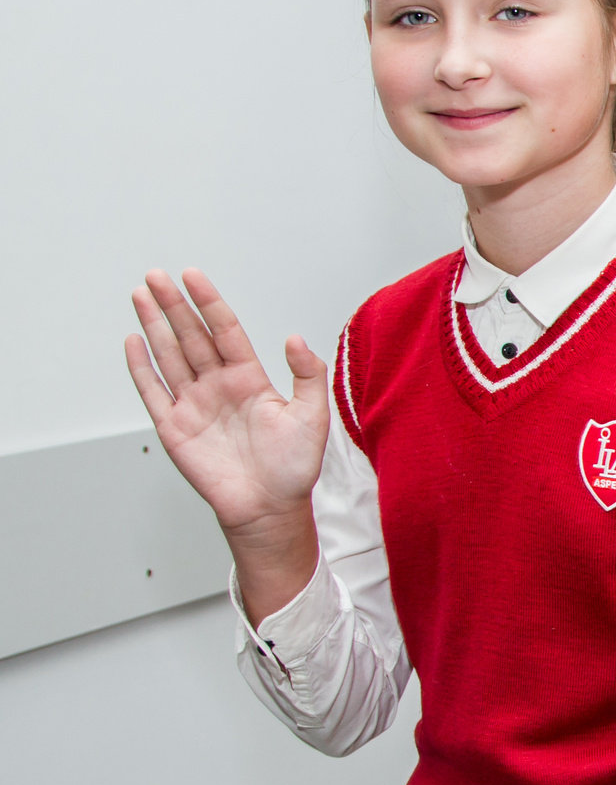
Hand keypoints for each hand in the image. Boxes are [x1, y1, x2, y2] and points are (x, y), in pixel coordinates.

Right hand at [125, 268, 328, 623]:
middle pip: (191, 336)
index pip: (225, 331)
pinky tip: (134, 341)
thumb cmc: (294, 468)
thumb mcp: (313, 417)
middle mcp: (219, 387)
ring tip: (142, 295)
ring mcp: (194, 404)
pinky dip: (141, 367)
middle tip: (157, 276)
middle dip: (173, 305)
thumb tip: (295, 339)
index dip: (209, 303)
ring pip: (169, 355)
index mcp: (249, 380)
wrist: (270, 508)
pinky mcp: (175, 427)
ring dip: (154, 325)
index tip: (194, 276)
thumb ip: (307, 375)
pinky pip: (153, 391)